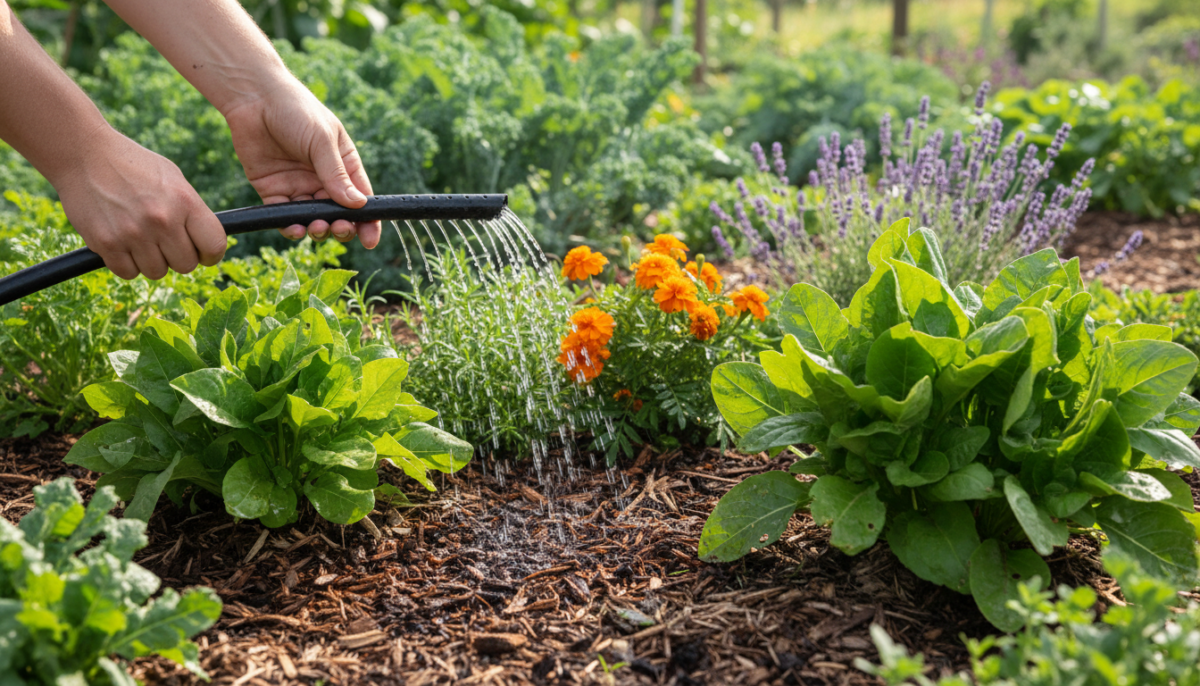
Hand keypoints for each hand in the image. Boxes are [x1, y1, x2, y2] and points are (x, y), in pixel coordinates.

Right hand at [56, 128, 226, 279]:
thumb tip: (207, 244)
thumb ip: (192, 211)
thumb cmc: (134, 166)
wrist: (84, 154)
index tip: (202, 252)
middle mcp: (162, 220)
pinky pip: (128, 273)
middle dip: (178, 257)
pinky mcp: (106, 243)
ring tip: (141, 238)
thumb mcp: (173, 178)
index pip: (214, 246)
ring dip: (151, 260)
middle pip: (186, 265)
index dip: (210, 254)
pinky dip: (127, 263)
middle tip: (164, 241)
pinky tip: (123, 242)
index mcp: (185, 201)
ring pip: (157, 272)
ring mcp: (133, 233)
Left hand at [222, 80, 379, 247]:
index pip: (361, 198)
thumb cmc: (296, 111)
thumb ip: (336, 175)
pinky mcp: (274, 192)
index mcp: (344, 165)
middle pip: (338, 214)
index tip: (370, 240)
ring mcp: (299, 187)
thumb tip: (357, 205)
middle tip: (337, 228)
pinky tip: (295, 229)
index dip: (368, 221)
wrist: (254, 98)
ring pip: (313, 219)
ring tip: (316, 228)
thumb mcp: (322, 141)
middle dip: (341, 227)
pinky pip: (285, 217)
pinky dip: (291, 227)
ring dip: (318, 229)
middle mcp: (323, 179)